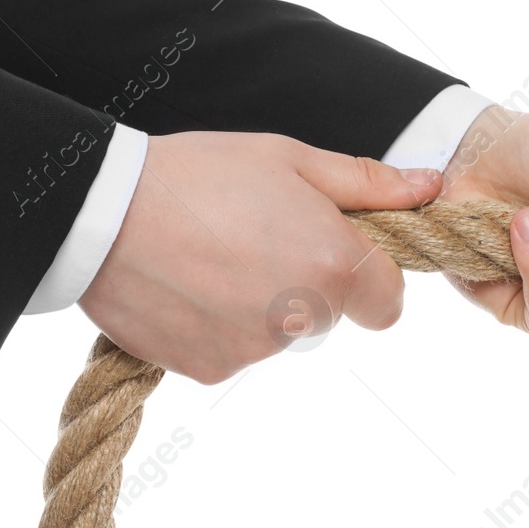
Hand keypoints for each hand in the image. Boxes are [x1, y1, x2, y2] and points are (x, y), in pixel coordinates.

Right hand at [77, 131, 441, 383]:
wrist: (100, 211)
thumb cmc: (200, 173)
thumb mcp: (291, 158)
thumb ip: (368, 184)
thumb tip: (429, 187)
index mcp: (335, 264)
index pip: (388, 302)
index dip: (368, 276)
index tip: (335, 248)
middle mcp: (303, 317)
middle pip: (330, 312)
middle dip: (307, 280)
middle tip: (256, 234)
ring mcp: (255, 350)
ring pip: (280, 331)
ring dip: (260, 302)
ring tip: (211, 252)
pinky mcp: (210, 369)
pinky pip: (233, 349)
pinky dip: (218, 324)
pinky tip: (187, 282)